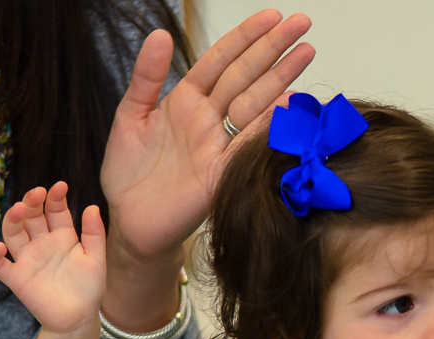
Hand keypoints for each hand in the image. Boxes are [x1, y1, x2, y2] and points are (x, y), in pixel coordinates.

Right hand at [0, 182, 105, 333]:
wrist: (79, 318)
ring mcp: (28, 259)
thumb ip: (94, 234)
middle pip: (31, 217)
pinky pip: (0, 266)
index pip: (55, 210)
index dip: (55, 198)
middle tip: (37, 193)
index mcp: (62, 236)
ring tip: (17, 209)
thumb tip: (92, 207)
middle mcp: (42, 243)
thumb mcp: (96, 259)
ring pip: (13, 234)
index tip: (60, 186)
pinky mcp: (17, 279)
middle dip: (32, 202)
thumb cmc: (89, 288)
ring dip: (12, 220)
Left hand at [101, 10, 314, 258]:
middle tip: (302, 24)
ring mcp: (219, 144)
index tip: (272, 16)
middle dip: (273, 49)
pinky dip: (269, 125)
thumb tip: (161, 35)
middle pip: (245, 76)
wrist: (131, 222)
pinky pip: (249, 144)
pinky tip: (289, 103)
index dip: (245, 37)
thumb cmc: (128, 173)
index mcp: (186, 101)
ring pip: (254, 104)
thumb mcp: (130, 116)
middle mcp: (208, 119)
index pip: (220, 60)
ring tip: (305, 53)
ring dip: (280, 79)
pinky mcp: (223, 172)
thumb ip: (146, 77)